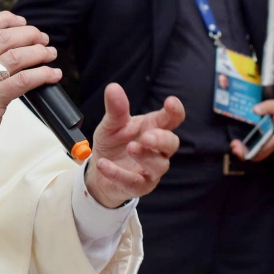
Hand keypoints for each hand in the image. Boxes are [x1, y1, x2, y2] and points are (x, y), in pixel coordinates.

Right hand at [0, 12, 61, 187]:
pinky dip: (43, 74)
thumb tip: (6, 49)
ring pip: (16, 56)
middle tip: (42, 39)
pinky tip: (52, 74)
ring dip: (39, 52)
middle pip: (4, 37)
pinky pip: (24, 79)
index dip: (6, 19)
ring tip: (50, 54)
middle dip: (29, 34)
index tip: (22, 22)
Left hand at [84, 84, 184, 207]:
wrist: (99, 171)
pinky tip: (104, 165)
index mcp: (153, 128)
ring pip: (159, 165)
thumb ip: (115, 109)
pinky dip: (118, 173)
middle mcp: (156, 149)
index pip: (171, 119)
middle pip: (171, 143)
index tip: (171, 103)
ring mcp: (151, 169)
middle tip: (147, 137)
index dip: (175, 111)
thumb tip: (113, 88)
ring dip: (146, 156)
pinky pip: (134, 182)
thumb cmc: (113, 144)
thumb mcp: (111, 124)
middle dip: (162, 139)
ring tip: (131, 148)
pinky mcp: (140, 185)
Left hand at [229, 98, 273, 161]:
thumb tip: (255, 110)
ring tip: (233, 146)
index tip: (240, 144)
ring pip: (257, 156)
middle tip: (233, 145)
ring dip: (244, 153)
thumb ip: (268, 106)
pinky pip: (257, 153)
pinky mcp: (266, 145)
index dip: (253, 148)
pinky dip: (247, 151)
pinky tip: (238, 145)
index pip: (266, 146)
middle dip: (245, 153)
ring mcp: (270, 146)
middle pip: (260, 155)